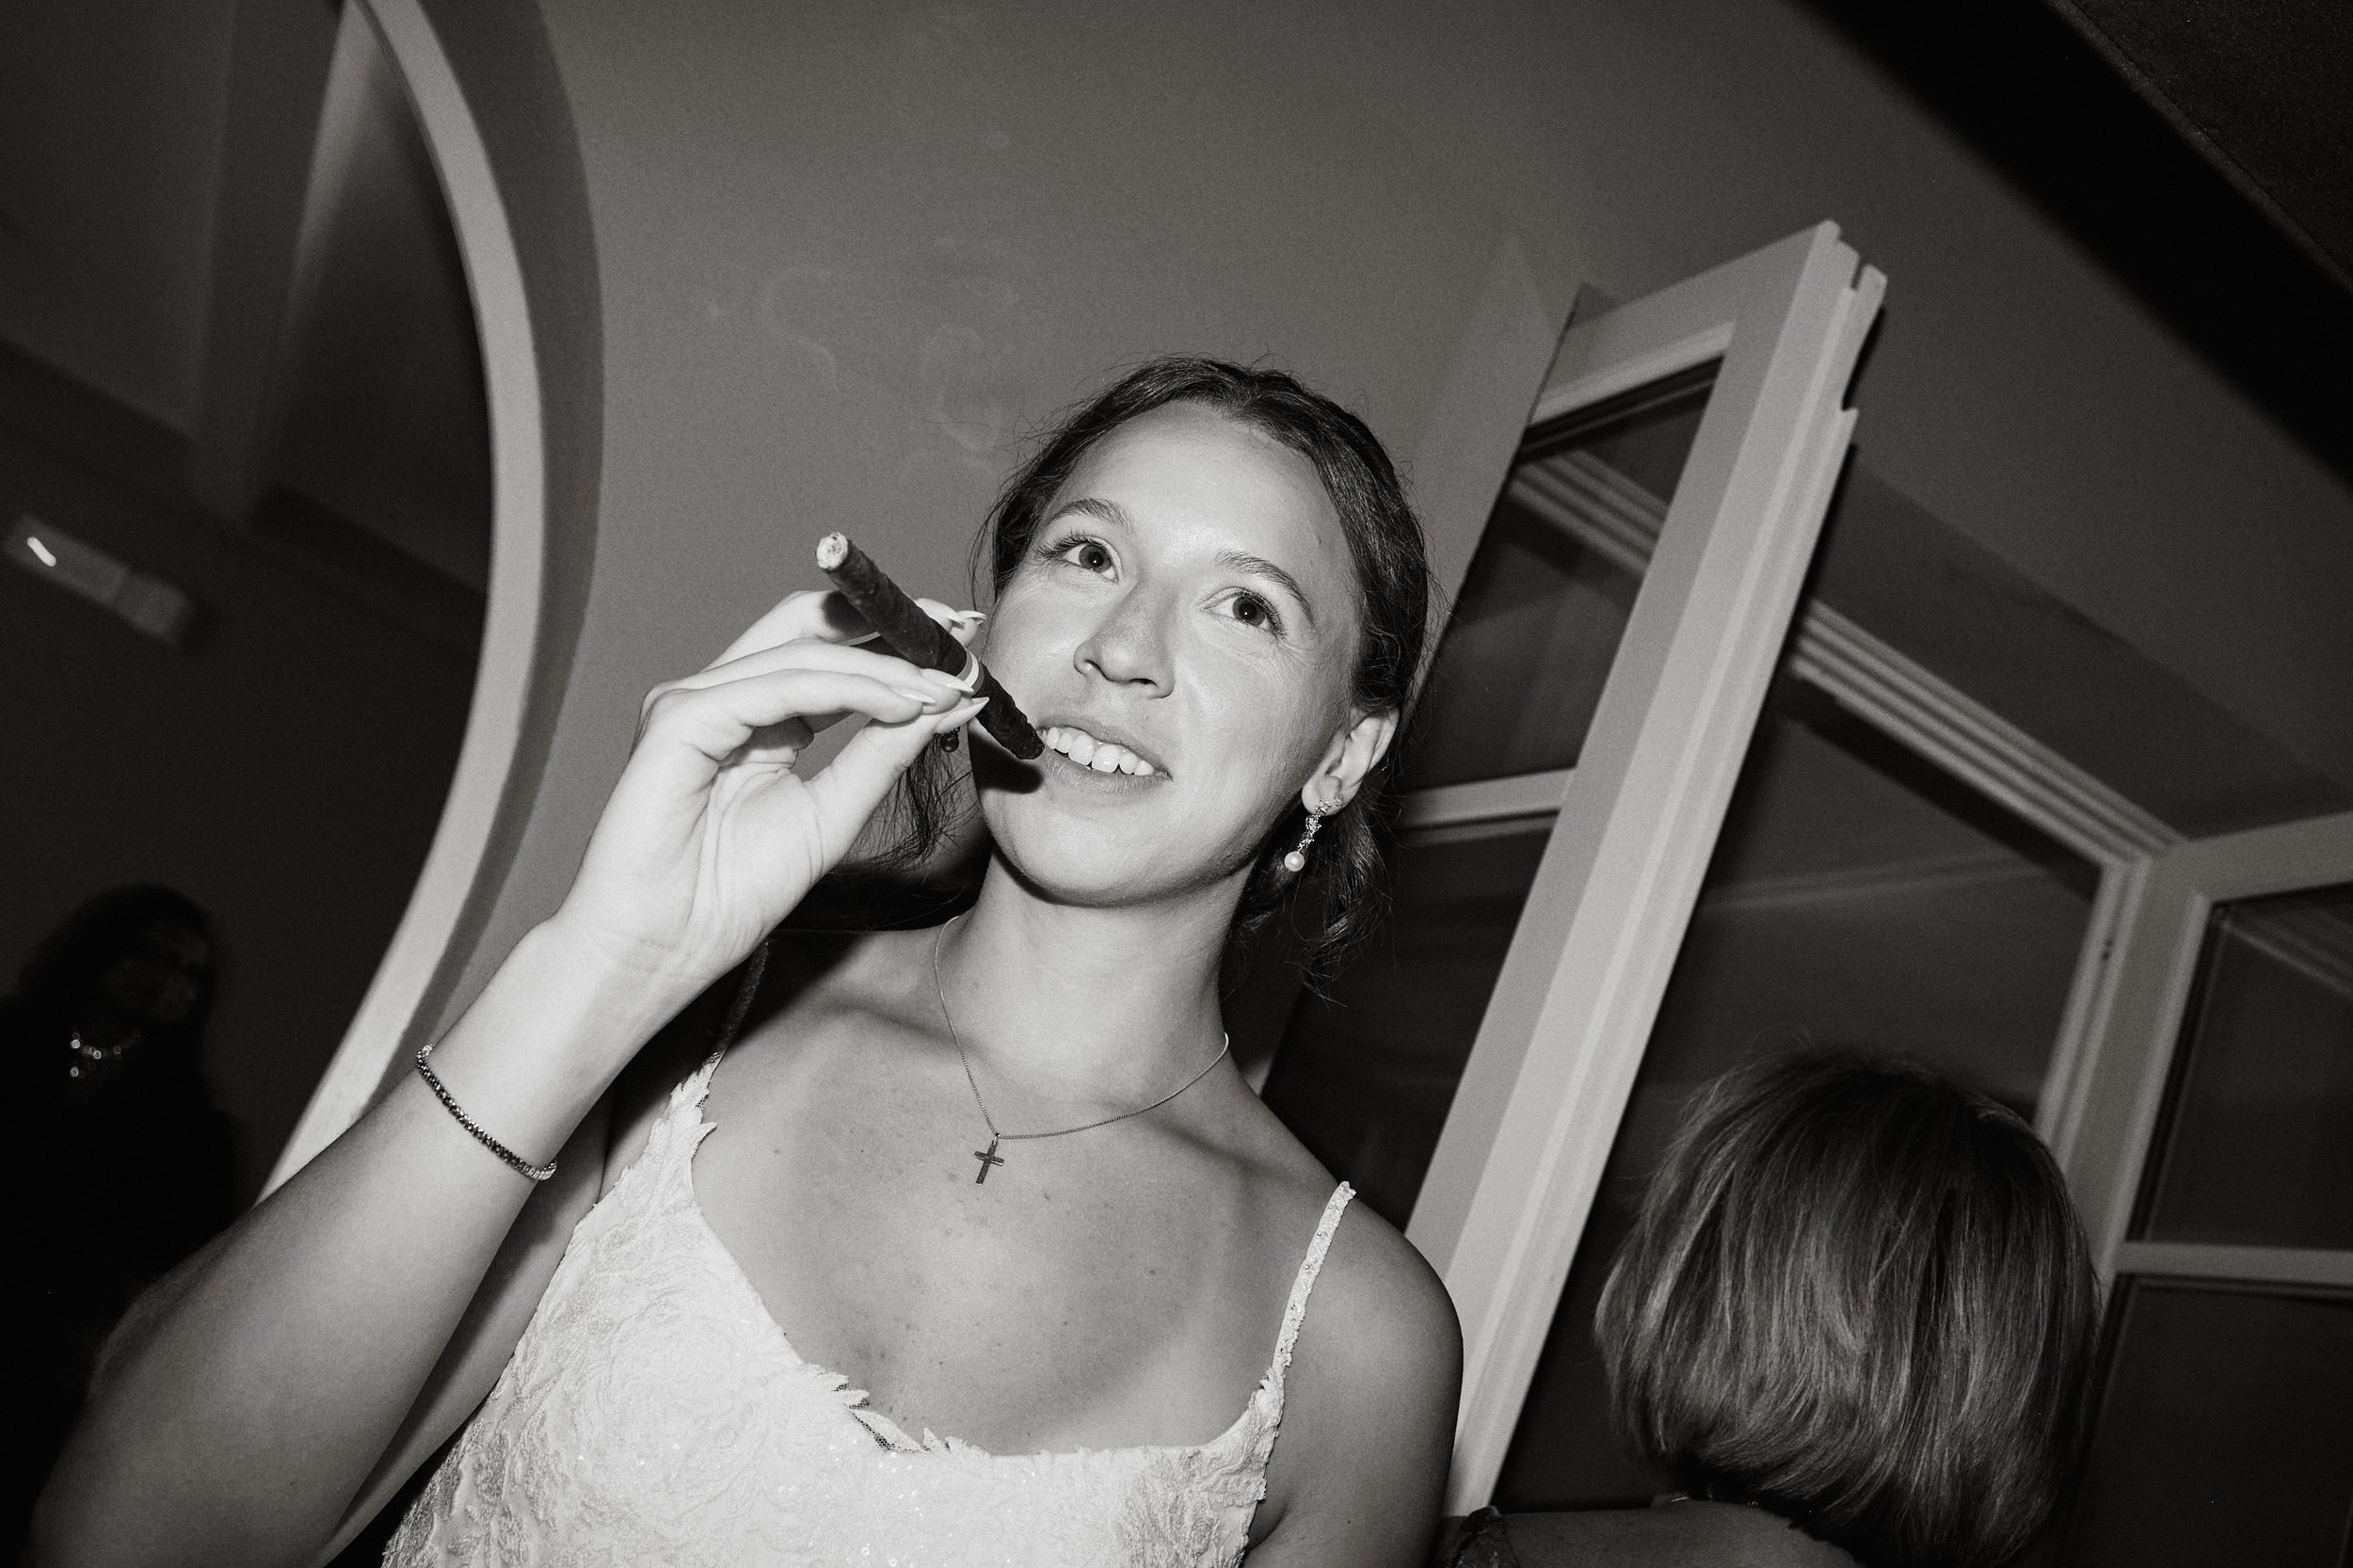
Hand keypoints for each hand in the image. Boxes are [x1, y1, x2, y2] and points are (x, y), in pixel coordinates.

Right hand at [545, 590, 984, 1004]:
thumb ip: (881, 753)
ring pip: (805, 654)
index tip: (963, 645)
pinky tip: (902, 703)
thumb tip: (946, 701)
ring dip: (887, 666)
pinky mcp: (679, 719)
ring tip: (946, 686)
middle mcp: (721, 696)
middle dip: (891, 623)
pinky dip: (849, 689)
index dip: (894, 639)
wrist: (662, 948)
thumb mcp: (832, 813)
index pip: (827, 650)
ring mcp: (693, 701)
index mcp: (753, 715)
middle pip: (810, 627)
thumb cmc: (729, 894)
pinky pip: (778, 688)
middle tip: (961, 633)